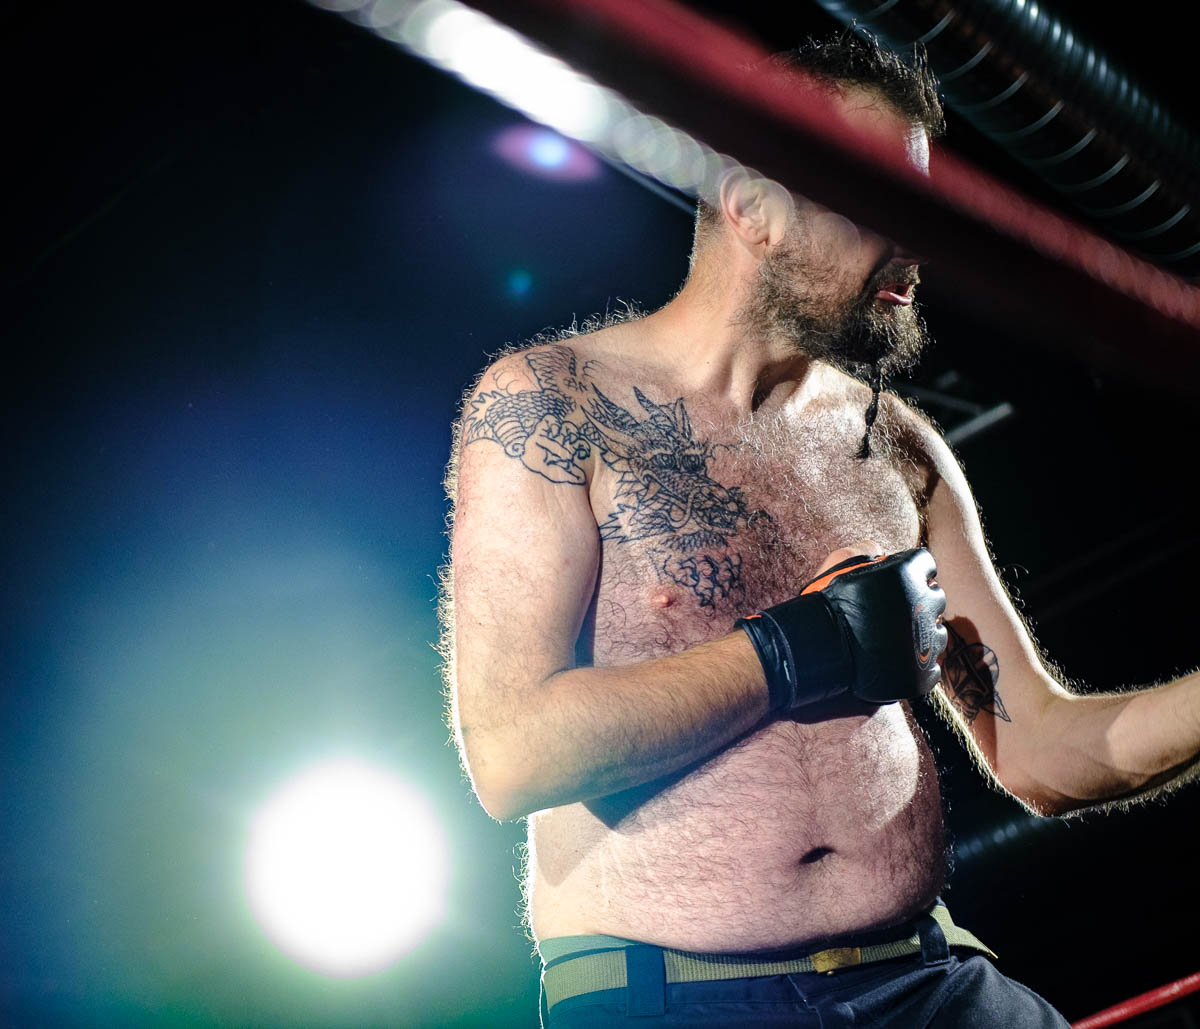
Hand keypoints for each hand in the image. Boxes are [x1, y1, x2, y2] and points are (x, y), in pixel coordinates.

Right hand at [737, 546, 946, 709]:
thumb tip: (881, 549)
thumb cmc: (825, 604)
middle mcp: (924, 606)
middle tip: (892, 611)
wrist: (815, 650)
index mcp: (909, 574)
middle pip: (935, 599)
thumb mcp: (840, 562)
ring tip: (893, 639)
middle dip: (918, 602)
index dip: (910, 571)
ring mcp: (925, 642)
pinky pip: (931, 668)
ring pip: (937, 635)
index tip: (897, 581)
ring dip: (920, 634)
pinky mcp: (920, 674)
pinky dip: (918, 666)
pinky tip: (897, 661)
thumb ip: (866, 549)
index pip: (925, 565)